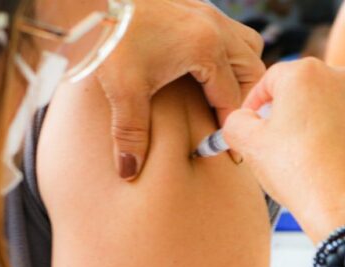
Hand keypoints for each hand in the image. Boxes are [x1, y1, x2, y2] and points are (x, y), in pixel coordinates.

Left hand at [95, 0, 264, 178]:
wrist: (94, 2)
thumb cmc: (110, 40)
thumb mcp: (123, 91)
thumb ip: (131, 134)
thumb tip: (130, 172)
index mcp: (206, 48)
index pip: (232, 98)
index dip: (230, 129)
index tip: (230, 153)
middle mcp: (213, 26)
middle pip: (251, 69)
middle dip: (245, 100)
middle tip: (228, 125)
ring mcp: (205, 12)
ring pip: (246, 44)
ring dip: (240, 71)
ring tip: (221, 97)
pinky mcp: (192, 6)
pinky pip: (227, 31)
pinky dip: (225, 53)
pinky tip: (202, 70)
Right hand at [222, 58, 344, 241]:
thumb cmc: (300, 173)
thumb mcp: (248, 144)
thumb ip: (235, 122)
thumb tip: (240, 120)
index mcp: (305, 73)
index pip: (269, 80)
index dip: (253, 104)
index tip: (249, 125)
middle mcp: (340, 77)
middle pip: (300, 90)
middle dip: (284, 112)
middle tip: (272, 142)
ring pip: (326, 106)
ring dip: (311, 124)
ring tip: (300, 155)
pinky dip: (335, 136)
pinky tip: (324, 161)